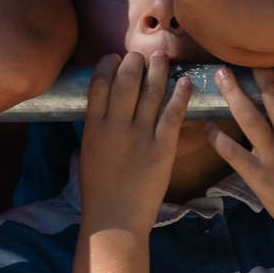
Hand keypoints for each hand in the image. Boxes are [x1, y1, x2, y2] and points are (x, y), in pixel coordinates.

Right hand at [76, 53, 189, 232]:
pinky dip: (180, 95)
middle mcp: (116, 126)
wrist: (115, 217)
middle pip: (126, 82)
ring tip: (164, 57)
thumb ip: (96, 127)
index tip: (115, 58)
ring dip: (158, 70)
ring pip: (151, 92)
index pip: (99, 85)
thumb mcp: (89, 152)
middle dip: (135, 62)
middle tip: (142, 55)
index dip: (108, 66)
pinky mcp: (163, 147)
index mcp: (93, 127)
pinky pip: (173, 114)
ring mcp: (140, 135)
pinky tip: (185, 82)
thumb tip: (103, 107)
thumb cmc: (99, 189)